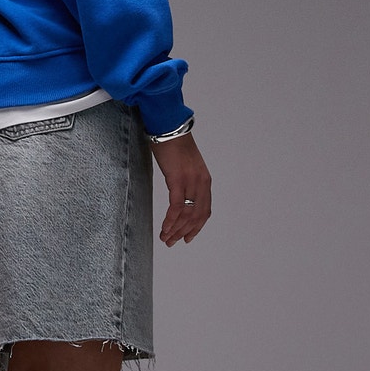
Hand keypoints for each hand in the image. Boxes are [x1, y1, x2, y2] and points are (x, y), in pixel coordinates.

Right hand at [150, 130, 210, 245]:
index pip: (205, 210)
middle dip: (184, 231)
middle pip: (197, 216)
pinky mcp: (178, 180)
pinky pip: (177, 206)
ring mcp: (191, 181)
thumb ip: (187, 181)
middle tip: (172, 242)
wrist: (168, 128)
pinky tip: (165, 228)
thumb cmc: (174, 145)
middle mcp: (201, 183)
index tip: (187, 237)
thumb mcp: (186, 166)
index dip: (196, 227)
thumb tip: (179, 194)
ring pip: (187, 214)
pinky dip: (171, 220)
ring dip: (176, 229)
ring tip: (165, 238)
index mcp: (205, 180)